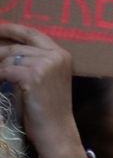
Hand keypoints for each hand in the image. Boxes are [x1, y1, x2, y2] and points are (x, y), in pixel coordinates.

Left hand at [0, 23, 83, 157]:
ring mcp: (46, 65)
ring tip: (1, 79)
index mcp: (61, 54)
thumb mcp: (44, 78)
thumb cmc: (48, 107)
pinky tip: (1, 84)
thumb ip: (33, 60)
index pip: (32, 33)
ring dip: (0, 69)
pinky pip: (6, 70)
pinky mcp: (33, 76)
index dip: (12, 29)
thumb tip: (5, 48)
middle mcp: (55, 56)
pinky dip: (0, 77)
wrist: (55, 129)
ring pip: (9, 58)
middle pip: (16, 46)